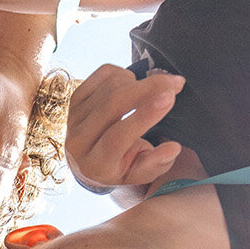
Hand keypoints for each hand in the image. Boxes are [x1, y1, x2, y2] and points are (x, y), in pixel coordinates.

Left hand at [65, 65, 185, 195]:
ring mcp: (74, 117)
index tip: (169, 97)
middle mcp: (78, 141)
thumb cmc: (122, 166)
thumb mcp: (140, 174)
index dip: (144, 116)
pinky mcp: (75, 98)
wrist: (90, 160)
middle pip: (112, 104)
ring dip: (139, 82)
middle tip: (176, 83)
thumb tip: (174, 148)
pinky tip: (134, 86)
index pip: (117, 137)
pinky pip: (103, 74)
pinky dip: (125, 74)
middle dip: (148, 88)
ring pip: (110, 86)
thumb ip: (156, 164)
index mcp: (95, 165)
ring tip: (155, 91)